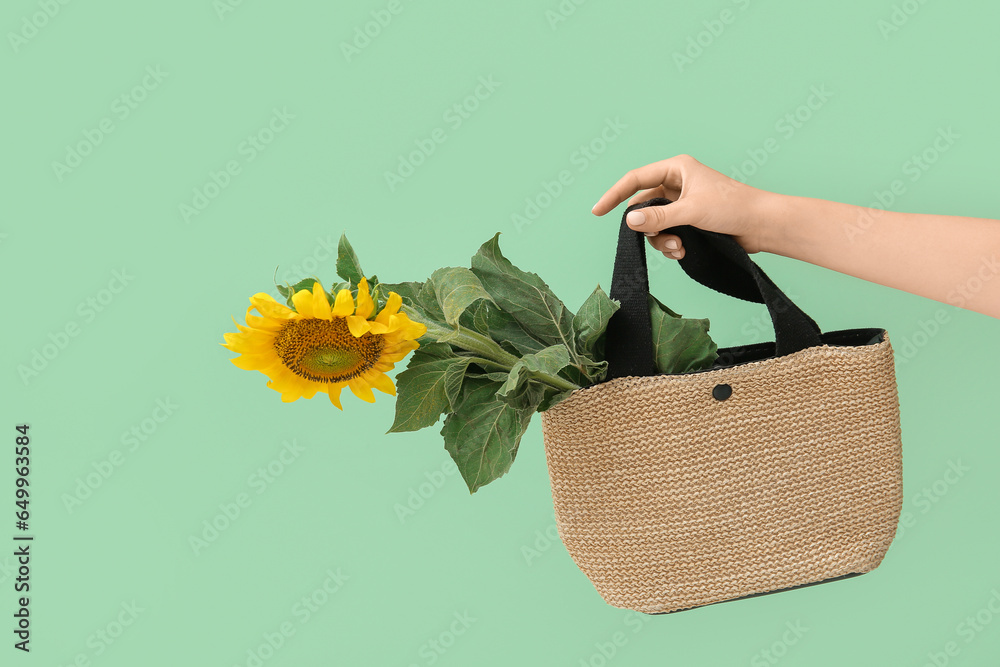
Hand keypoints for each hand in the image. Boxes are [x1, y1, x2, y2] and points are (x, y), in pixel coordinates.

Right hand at [591, 154, 773, 259]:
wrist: (762, 225)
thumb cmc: (733, 208)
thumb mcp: (692, 211)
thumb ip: (659, 217)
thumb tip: (630, 221)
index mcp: (677, 169)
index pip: (635, 179)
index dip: (614, 195)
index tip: (597, 211)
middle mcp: (677, 183)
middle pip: (644, 206)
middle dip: (648, 227)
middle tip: (657, 237)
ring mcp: (683, 203)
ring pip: (654, 224)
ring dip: (662, 240)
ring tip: (679, 248)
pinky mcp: (690, 220)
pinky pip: (667, 233)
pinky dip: (671, 244)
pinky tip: (684, 251)